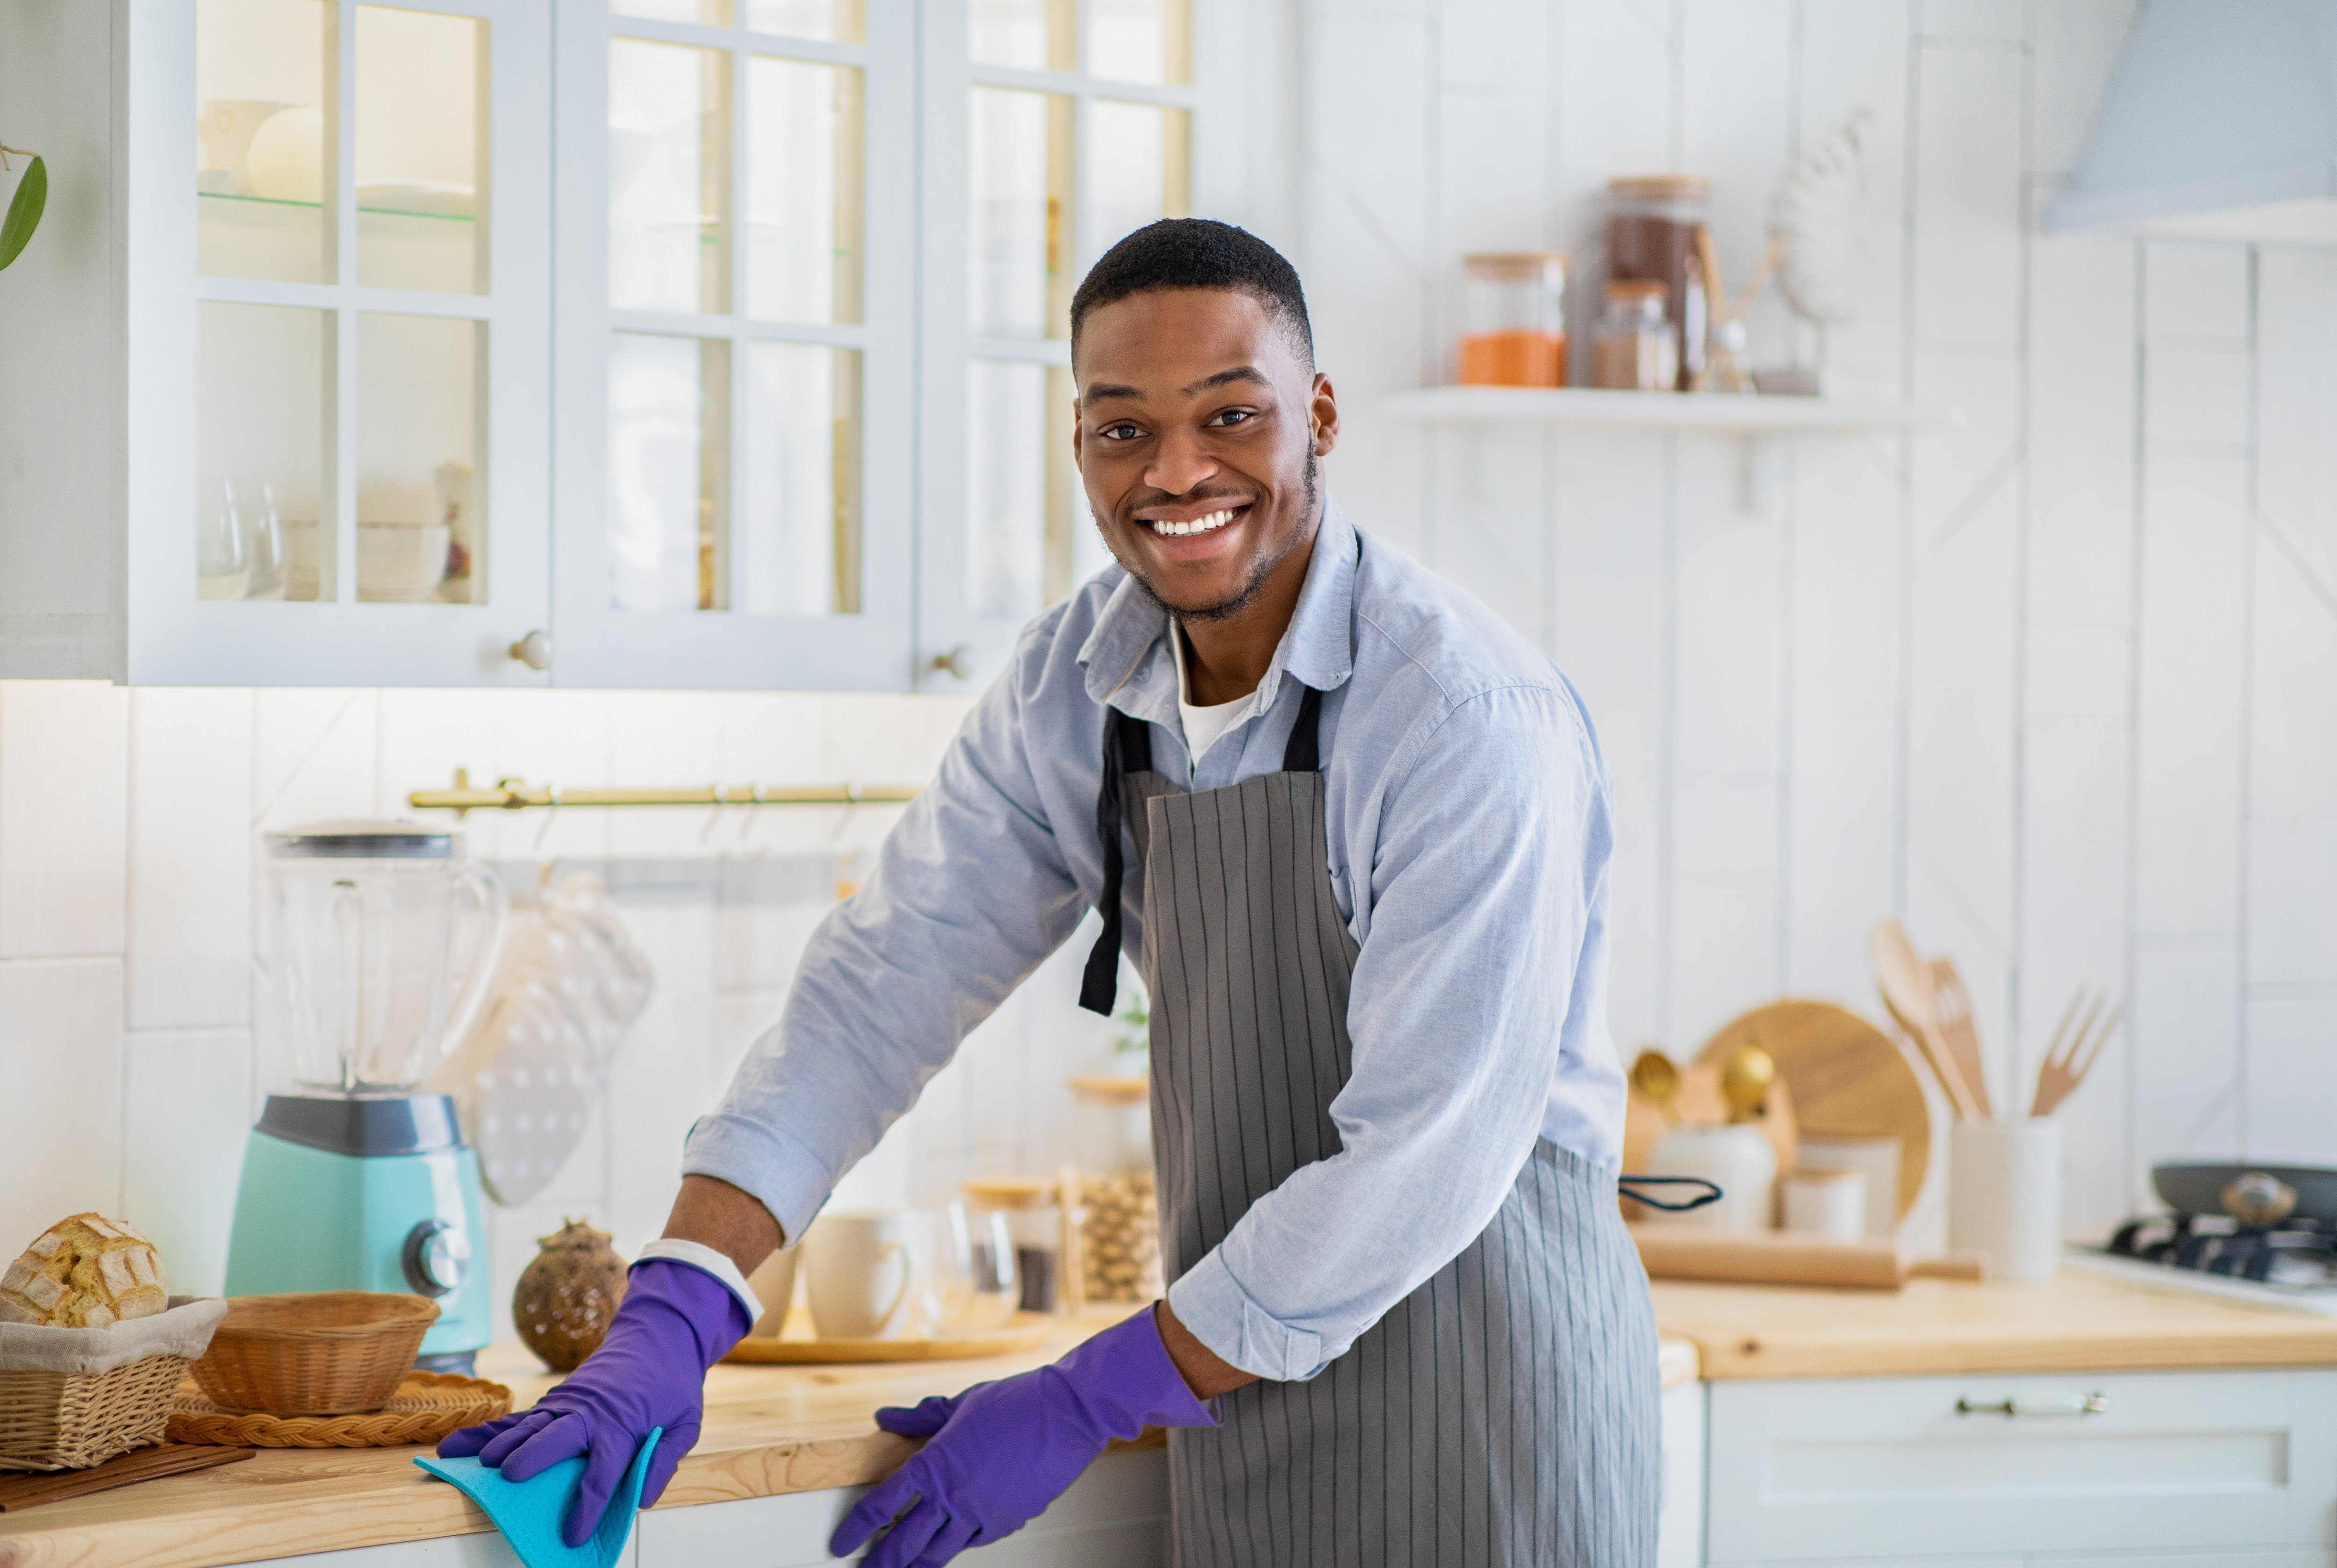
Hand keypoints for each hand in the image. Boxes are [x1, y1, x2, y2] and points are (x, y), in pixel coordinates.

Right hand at [437, 1259, 748, 1546]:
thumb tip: (643, 1498)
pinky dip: (490, 1430)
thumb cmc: (672, 1385)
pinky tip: (460, 1443)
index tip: (572, 1535)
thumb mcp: (686, 1423)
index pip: (604, 1472)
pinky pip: (520, 1415)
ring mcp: (569, 1402)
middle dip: (535, 1457)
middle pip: (559, 1438)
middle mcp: (591, 1414)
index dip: (588, 1506)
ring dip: (505, 1442)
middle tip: (510, 1478)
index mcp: (624, 1426)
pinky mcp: (556, 1397)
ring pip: (532, 1424)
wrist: (658, 1336)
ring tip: (481, 1463)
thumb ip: (665, 1460)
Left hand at [830, 1305, 1219, 1566]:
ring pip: (938, 1553)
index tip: (842, 1543)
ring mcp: (981, 1512)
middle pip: (904, 1541)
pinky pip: (973, 1542)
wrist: (1067, 1414)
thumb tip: (884, 1419)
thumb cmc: (1017, 1402)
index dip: (857, 1527)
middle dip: (881, 1561)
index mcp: (934, 1463)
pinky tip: (950, 1546)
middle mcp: (953, 1494)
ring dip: (915, 1566)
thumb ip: (917, 1419)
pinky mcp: (1006, 1521)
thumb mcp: (960, 1405)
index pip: (882, 1504)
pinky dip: (957, 1546)